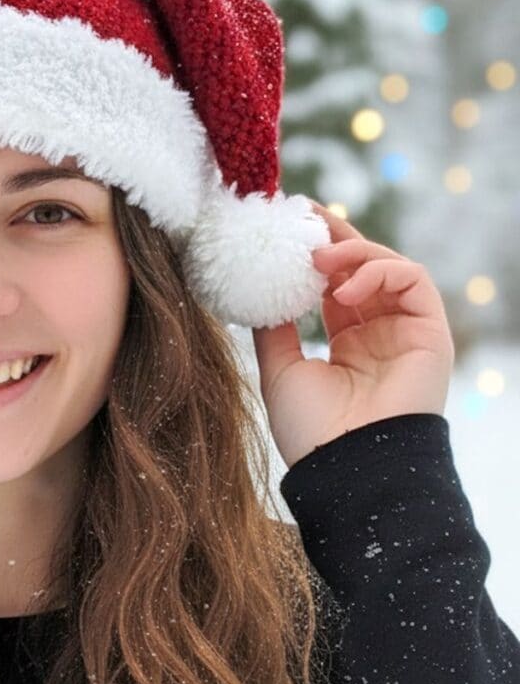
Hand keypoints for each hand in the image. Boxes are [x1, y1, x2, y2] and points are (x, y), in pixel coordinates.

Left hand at [250, 201, 454, 468]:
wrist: (346, 468)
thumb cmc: (312, 430)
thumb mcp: (279, 370)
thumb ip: (273, 328)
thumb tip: (254, 292)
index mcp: (346, 342)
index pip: (334, 284)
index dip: (313, 254)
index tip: (284, 227)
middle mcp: (378, 332)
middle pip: (362, 267)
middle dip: (334, 237)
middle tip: (303, 214)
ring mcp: (405, 331)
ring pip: (389, 266)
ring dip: (353, 252)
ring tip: (318, 259)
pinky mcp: (430, 332)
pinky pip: (413, 280)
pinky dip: (380, 271)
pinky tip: (343, 288)